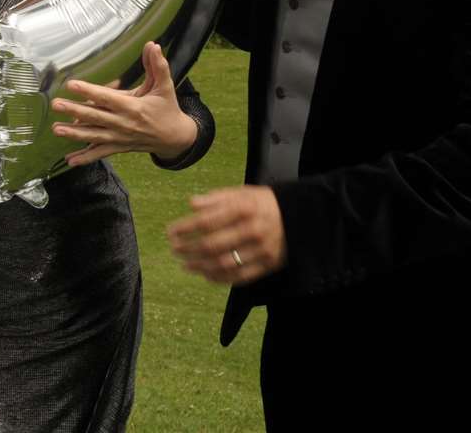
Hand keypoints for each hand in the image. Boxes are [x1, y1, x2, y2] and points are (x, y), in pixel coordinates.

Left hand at [51, 40, 196, 165]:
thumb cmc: (168, 108)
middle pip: (96, 117)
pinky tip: (69, 160)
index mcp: (133, 107)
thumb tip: (153, 45)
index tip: (72, 84)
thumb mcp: (165, 87)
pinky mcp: (119, 147)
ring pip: (94, 136)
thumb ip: (158, 66)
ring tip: (56, 129)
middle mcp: (124, 124)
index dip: (89, 91)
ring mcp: (120, 138)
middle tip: (56, 104)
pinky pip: (100, 153)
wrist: (176, 138)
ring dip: (74, 134)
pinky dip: (85, 158)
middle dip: (74, 111)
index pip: (107, 98)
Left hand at [167, 185, 286, 284]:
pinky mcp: (269, 265)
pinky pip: (240, 277)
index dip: (184, 228)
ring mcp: (262, 249)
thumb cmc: (264, 203)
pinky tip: (206, 275)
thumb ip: (216, 198)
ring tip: (185, 265)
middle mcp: (252, 229)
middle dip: (188, 249)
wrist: (301, 217)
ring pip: (224, 263)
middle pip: (212, 245)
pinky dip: (220, 278)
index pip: (206, 221)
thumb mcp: (242, 192)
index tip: (170, 232)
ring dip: (200, 267)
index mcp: (243, 208)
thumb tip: (191, 203)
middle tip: (175, 250)